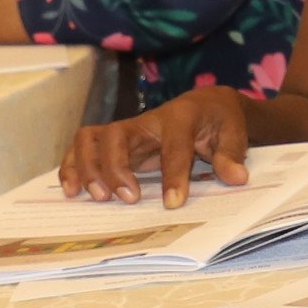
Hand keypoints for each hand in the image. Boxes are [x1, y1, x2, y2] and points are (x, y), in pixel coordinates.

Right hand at [65, 85, 253, 205]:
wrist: (207, 103)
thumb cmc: (220, 120)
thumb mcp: (234, 133)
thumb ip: (232, 154)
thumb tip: (236, 178)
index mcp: (181, 116)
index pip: (173, 145)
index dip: (172, 175)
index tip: (173, 204)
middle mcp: (147, 119)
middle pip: (117, 135)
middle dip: (117, 169)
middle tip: (128, 200)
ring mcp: (128, 129)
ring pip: (92, 138)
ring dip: (87, 167)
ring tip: (95, 198)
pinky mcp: (116, 140)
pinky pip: (84, 146)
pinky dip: (72, 166)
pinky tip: (72, 190)